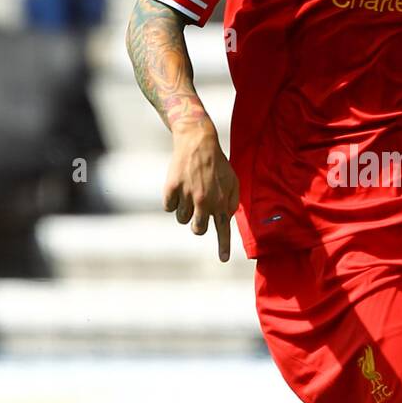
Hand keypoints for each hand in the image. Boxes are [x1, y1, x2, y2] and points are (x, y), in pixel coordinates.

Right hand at [163, 120, 239, 261]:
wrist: (197, 142)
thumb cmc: (217, 164)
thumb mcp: (233, 182)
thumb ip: (231, 202)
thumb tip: (225, 219)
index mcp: (220, 201)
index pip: (223, 229)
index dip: (223, 246)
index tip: (224, 260)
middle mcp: (204, 202)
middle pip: (198, 230)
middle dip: (198, 225)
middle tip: (198, 211)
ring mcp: (186, 196)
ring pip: (182, 219)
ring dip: (185, 210)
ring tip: (189, 192)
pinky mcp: (171, 189)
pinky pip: (169, 207)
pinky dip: (172, 200)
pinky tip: (179, 186)